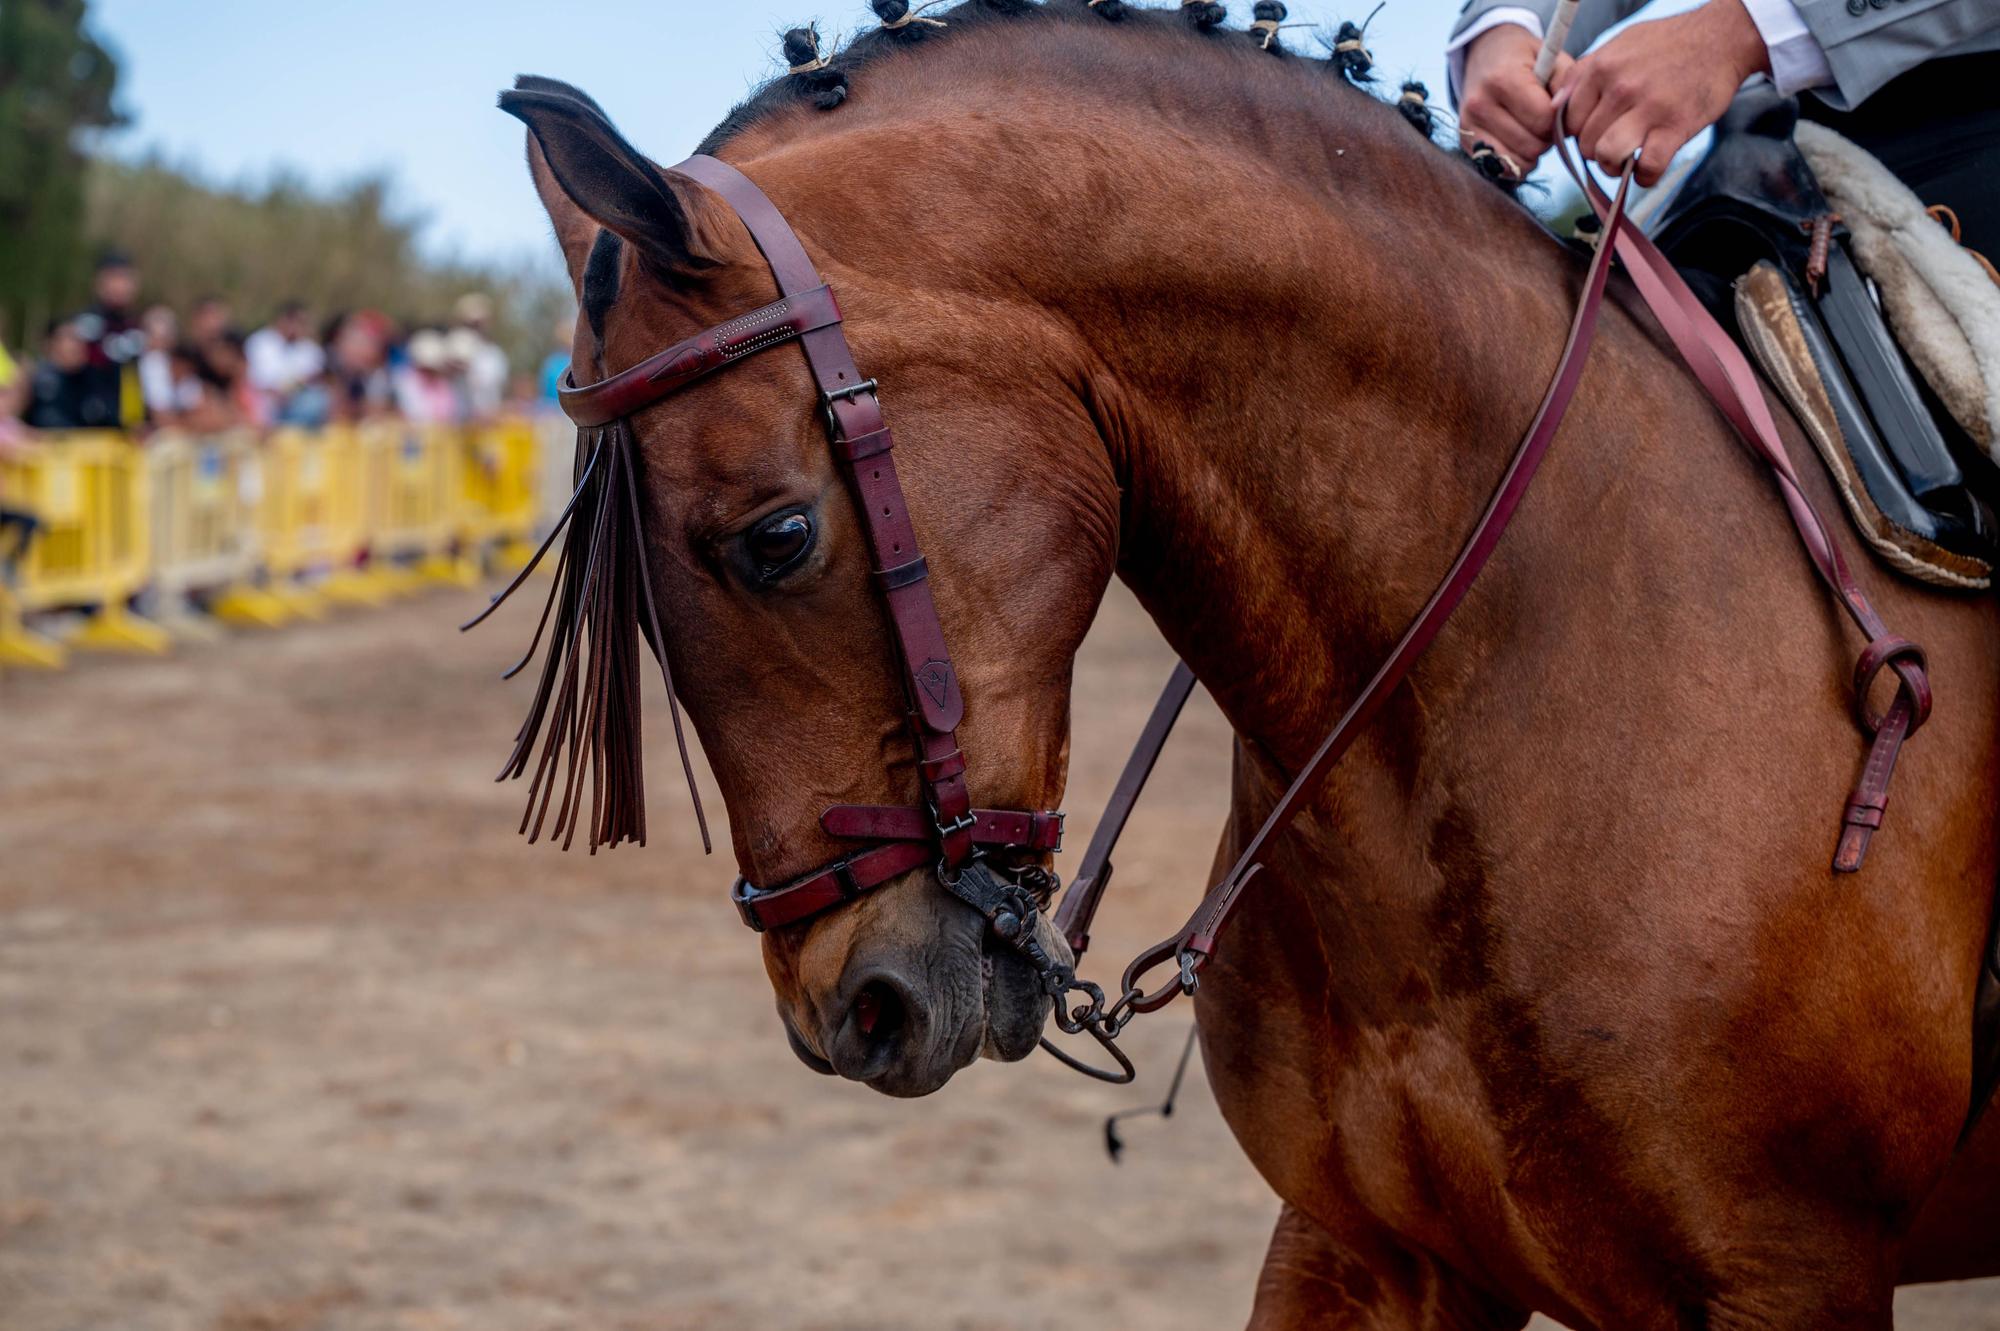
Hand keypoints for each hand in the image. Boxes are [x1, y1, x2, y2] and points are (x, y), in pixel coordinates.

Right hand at [1458, 23, 1572, 176]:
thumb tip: (1566, 123)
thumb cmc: (1525, 59)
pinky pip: (1500, 169)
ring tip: (1531, 131)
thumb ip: (1566, 87)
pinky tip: (1518, 143)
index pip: (1543, 119)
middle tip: (1544, 122)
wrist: (1485, 54)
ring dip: (1532, 153)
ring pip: (1517, 163)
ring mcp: (1468, 126)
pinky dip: (1516, 162)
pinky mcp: (1464, 142)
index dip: (1558, 120)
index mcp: (1502, 78)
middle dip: (1546, 138)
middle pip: (1531, 146)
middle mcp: (1479, 104)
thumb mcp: (1552, 58)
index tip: (1556, 109)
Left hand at [1553, 0, 1771, 186]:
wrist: (1722, 38)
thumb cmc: (1669, 44)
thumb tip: (1556, 104)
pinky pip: (1646, 168)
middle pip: (1585, 142)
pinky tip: (1647, 168)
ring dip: (1613, 167)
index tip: (1591, 131)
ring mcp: (1648, 109)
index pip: (1566, 119)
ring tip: (1624, 159)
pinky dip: (1644, 177)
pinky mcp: (1675, 127)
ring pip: (1606, 156)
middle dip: (1594, 151)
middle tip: (1612, 144)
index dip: (1576, 131)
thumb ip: (1586, 73)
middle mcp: (1621, 88)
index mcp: (1602, 68)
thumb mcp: (1620, 45)